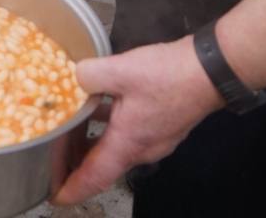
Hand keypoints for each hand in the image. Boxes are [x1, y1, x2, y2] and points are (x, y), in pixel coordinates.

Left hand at [52, 37, 223, 204]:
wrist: (212, 71)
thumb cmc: (170, 76)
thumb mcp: (123, 70)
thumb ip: (91, 74)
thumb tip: (74, 75)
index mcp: (128, 143)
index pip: (96, 176)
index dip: (73, 188)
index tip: (56, 196)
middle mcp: (142, 149)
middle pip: (103, 165)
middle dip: (76, 164)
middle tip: (53, 156)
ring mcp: (155, 139)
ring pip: (115, 148)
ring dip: (92, 143)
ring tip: (68, 131)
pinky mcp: (161, 124)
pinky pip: (127, 134)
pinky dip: (108, 128)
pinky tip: (97, 106)